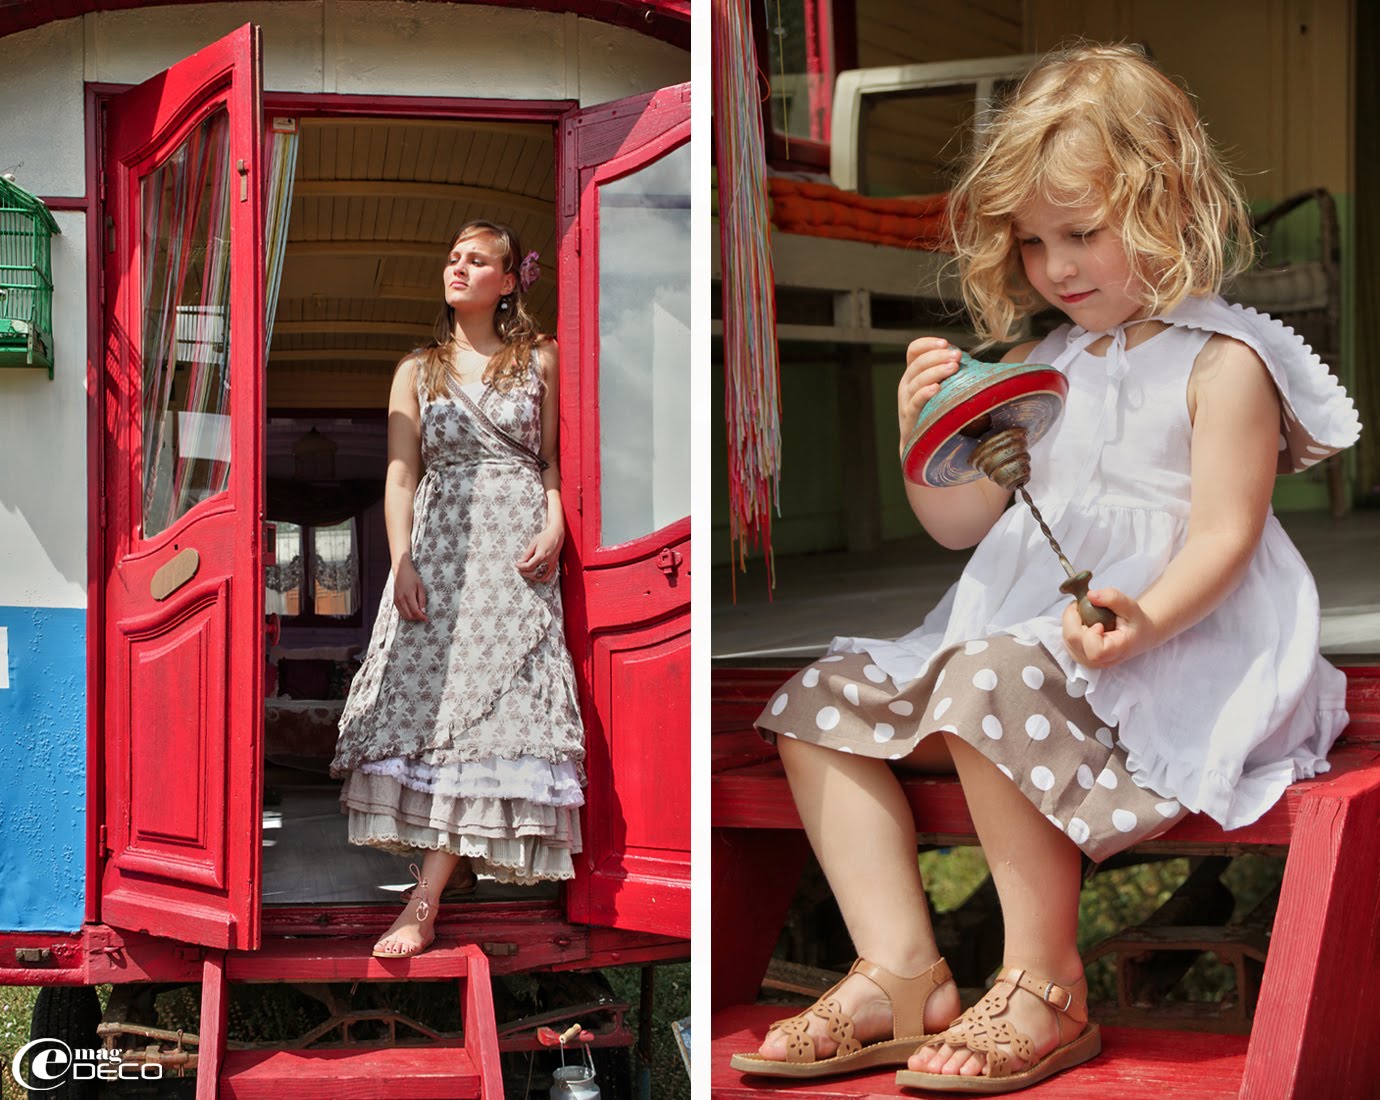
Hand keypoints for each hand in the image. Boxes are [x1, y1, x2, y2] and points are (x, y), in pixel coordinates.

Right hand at [393, 557, 428, 620]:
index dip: (421, 617)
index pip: (415, 611)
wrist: (401, 570)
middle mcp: (401, 599)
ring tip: (419, 614)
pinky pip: (400, 612)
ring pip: (404, 615)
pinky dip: (407, 614)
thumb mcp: (421, 586)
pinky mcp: (394, 601)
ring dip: (412, 617)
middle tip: (423, 616)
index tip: (426, 619)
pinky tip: (412, 611)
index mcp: (408, 595)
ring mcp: (396, 601)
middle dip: (417, 618)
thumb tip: (423, 611)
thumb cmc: (412, 577)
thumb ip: (422, 600)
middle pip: (409, 616)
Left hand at [516, 523, 563, 582]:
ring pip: (541, 578)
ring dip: (532, 577)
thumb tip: (520, 562)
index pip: (529, 566)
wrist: (556, 535)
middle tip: (519, 568)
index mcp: (542, 556)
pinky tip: (535, 574)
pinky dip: (540, 578)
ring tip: (526, 572)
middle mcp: (547, 562)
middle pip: (534, 574)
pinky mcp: (554, 566)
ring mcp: (552, 565)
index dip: (520, 566)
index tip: (516, 564)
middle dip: (524, 573)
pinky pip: (547, 577)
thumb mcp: (533, 543)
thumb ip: (527, 554)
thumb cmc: (545, 537)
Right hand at [898, 337, 962, 454]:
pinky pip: (915, 401)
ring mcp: (906, 400)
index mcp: (914, 374)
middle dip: (938, 356)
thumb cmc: (938, 412)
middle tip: (958, 356)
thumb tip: (973, 359)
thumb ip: (949, 373)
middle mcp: (907, 384)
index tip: (946, 343)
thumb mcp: (940, 388)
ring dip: (936, 370)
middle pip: (918, 363)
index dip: (927, 343)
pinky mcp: (909, 416)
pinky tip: (937, 388)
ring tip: (954, 367)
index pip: (914, 350)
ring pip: (917, 380)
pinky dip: (925, 393)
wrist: (922, 445)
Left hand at [1062, 588, 1156, 668]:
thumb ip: (1113, 598)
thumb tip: (1090, 595)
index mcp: (1115, 652)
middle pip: (1073, 639)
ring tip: (1090, 615)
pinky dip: (1071, 625)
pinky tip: (1085, 622)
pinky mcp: (1077, 656)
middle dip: (1076, 617)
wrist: (1136, 636)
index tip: (1099, 623)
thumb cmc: (1135, 623)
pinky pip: (1065, 638)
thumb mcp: (1131, 606)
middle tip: (1089, 606)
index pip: (1094, 651)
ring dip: (1072, 620)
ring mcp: (1085, 661)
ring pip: (1066, 637)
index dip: (1091, 633)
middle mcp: (1098, 661)